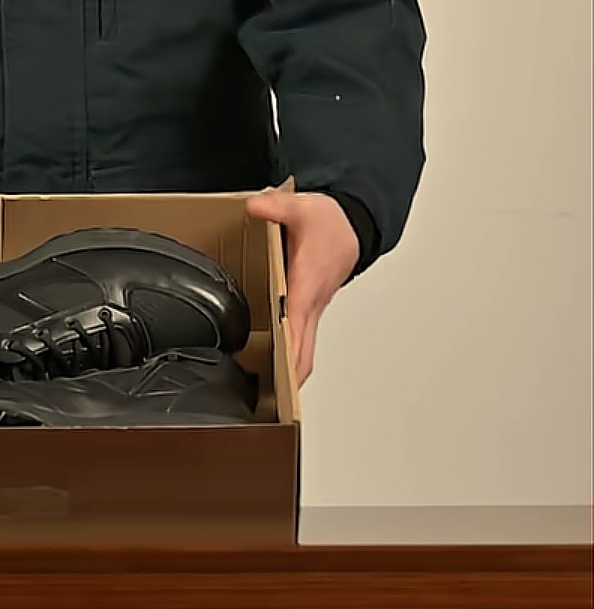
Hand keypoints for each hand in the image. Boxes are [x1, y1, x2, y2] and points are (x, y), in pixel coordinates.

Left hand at [244, 190, 358, 385]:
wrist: (352, 223)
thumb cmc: (330, 222)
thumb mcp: (300, 208)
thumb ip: (275, 208)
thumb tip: (255, 207)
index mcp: (308, 284)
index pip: (297, 327)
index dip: (288, 354)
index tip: (279, 380)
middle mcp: (313, 302)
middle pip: (304, 353)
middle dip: (289, 379)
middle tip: (268, 402)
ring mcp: (314, 308)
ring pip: (305, 349)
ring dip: (290, 369)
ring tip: (266, 388)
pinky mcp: (311, 306)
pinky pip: (302, 337)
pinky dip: (291, 352)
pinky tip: (273, 356)